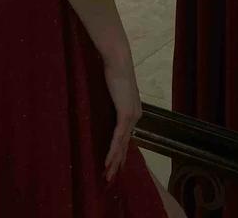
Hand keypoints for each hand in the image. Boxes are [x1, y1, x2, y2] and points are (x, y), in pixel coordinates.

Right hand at [103, 51, 141, 182]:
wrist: (118, 59)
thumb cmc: (113, 71)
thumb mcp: (113, 91)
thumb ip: (112, 103)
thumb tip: (102, 110)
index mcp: (133, 111)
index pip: (126, 137)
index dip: (120, 152)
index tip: (114, 165)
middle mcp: (135, 116)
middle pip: (125, 144)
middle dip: (117, 162)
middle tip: (110, 178)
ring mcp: (132, 116)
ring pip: (122, 144)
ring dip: (114, 161)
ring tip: (107, 175)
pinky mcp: (125, 114)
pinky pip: (118, 137)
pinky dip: (113, 150)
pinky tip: (107, 161)